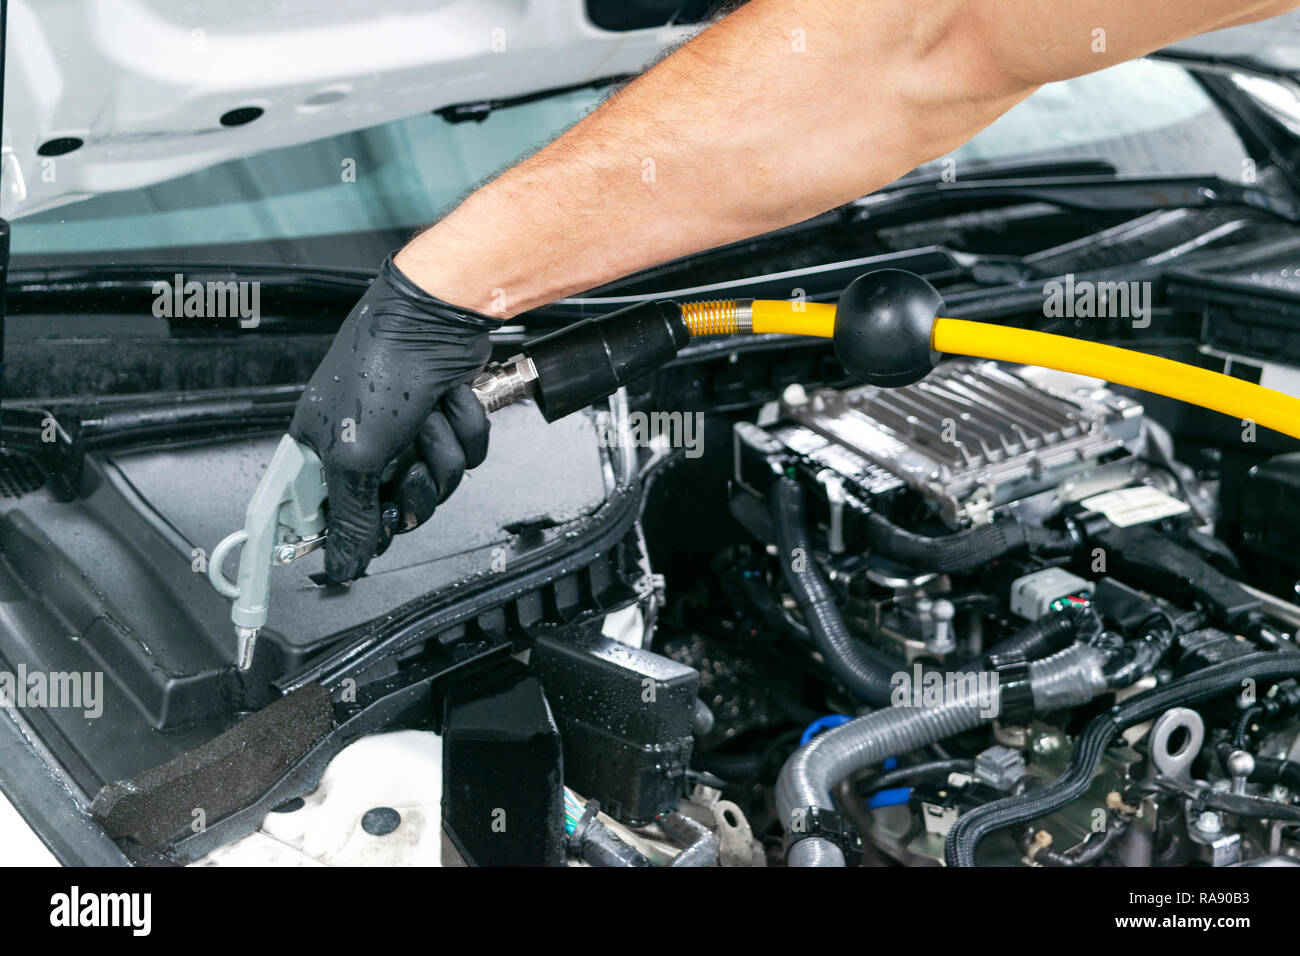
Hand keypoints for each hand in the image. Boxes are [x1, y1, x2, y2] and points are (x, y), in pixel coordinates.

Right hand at [290, 256, 498, 582]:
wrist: (437, 319)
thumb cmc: (382, 366)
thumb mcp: (356, 456)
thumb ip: (350, 519)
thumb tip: (341, 568)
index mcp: (321, 452)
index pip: (331, 519)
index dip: (356, 533)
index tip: (368, 539)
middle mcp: (362, 446)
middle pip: (396, 509)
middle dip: (414, 486)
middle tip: (409, 462)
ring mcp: (406, 436)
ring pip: (439, 483)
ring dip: (442, 450)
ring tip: (428, 417)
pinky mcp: (443, 421)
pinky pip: (466, 454)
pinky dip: (464, 427)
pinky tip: (448, 401)